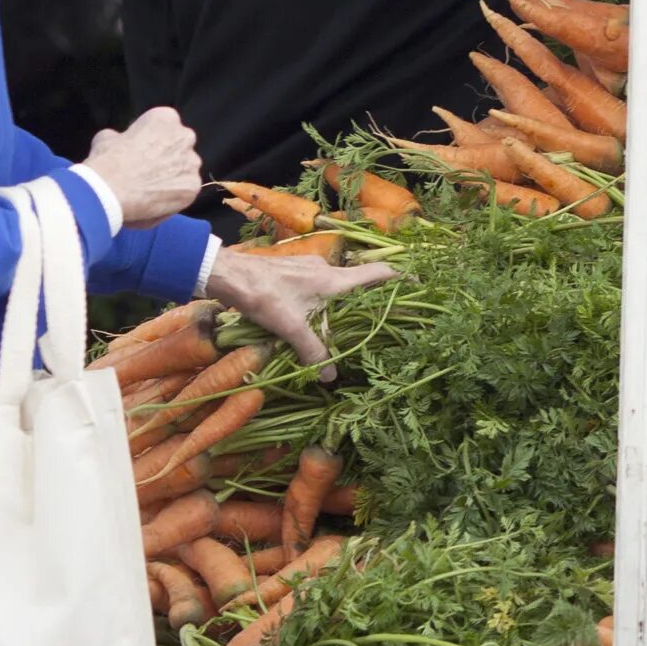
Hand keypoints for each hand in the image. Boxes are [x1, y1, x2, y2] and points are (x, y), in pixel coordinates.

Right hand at [87, 107, 203, 225]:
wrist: (110, 191)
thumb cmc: (107, 160)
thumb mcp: (107, 138)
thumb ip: (121, 136)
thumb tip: (120, 141)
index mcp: (166, 118)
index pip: (165, 127)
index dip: (152, 140)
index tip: (141, 151)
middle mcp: (185, 136)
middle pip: (179, 147)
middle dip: (167, 157)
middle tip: (148, 171)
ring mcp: (192, 163)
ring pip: (184, 169)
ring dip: (172, 177)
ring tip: (150, 189)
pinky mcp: (193, 186)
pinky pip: (185, 191)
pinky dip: (173, 196)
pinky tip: (156, 200)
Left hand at [205, 252, 397, 383]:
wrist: (229, 274)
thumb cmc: (264, 296)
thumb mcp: (291, 328)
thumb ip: (314, 352)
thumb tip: (332, 377)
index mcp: (333, 280)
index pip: (376, 273)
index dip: (399, 278)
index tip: (418, 283)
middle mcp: (326, 269)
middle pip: (357, 281)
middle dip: (370, 298)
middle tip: (380, 316)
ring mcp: (309, 267)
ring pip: (335, 285)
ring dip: (341, 302)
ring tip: (343, 324)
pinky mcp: (294, 271)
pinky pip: (318, 285)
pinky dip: (322, 300)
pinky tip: (310, 316)